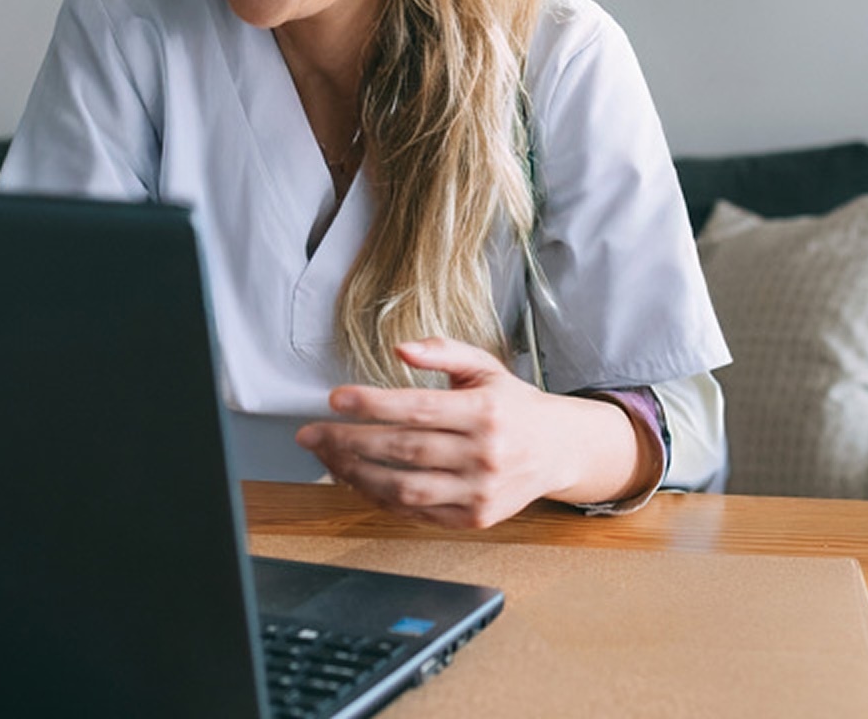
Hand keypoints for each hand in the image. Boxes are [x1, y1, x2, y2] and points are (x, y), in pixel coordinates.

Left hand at [294, 338, 654, 530]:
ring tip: (326, 456)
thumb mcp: (483, 365)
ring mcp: (479, 493)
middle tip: (310, 432)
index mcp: (485, 412)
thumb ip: (441, 352)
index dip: (372, 404)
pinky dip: (381, 497)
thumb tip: (400, 347)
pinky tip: (356, 478)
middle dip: (349, 441)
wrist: (557, 450)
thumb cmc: (511, 404)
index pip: (418, 409)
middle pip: (404, 450)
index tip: (334, 398)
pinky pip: (417, 512)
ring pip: (406, 488)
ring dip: (357, 474)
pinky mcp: (474, 519)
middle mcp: (484, 455)